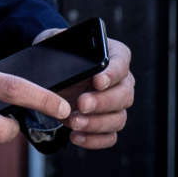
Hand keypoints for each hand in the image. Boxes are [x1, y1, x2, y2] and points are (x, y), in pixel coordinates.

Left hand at [32, 28, 134, 149]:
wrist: (53, 71)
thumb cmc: (58, 51)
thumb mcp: (54, 39)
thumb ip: (58, 38)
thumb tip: (57, 44)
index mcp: (114, 55)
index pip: (121, 63)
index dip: (112, 74)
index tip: (97, 81)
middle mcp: (122, 81)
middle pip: (124, 95)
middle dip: (102, 102)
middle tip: (81, 104)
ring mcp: (117, 105)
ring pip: (118, 119)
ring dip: (96, 123)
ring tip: (73, 121)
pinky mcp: (108, 123)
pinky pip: (109, 137)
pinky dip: (94, 140)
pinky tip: (75, 136)